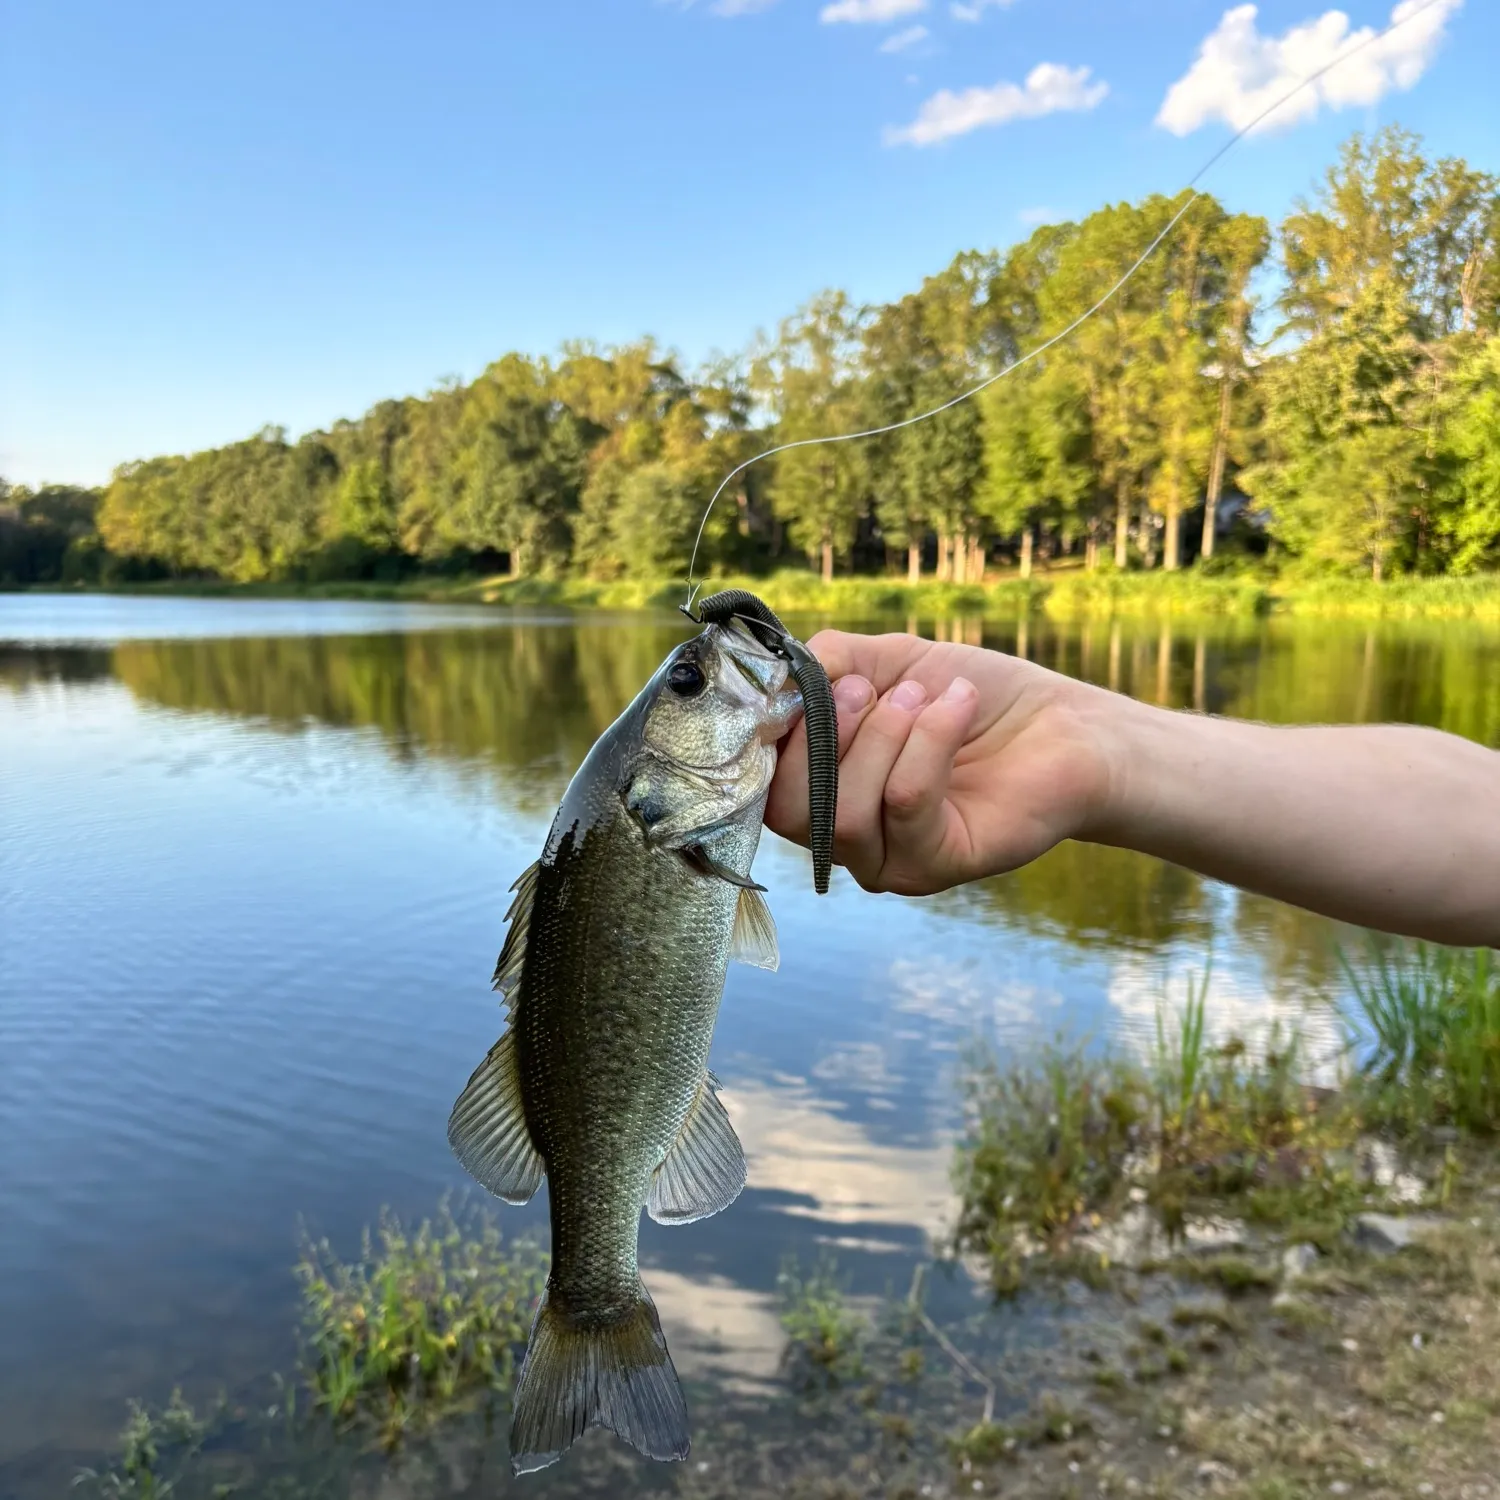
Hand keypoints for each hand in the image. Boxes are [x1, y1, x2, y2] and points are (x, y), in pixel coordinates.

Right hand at [766, 630, 1118, 895]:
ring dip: (881, 737)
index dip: (765, 735)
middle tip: (867, 689)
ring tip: (921, 696)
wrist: (1062, 723)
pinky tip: (956, 705)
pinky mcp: (938, 865)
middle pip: (786, 811)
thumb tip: (768, 678)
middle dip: (823, 738)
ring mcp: (890, 859)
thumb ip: (819, 666)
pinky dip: (928, 742)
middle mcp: (846, 835)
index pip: (758, 784)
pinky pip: (906, 805)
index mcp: (821, 789)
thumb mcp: (883, 662)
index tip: (792, 683)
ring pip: (844, 814)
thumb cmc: (967, 695)